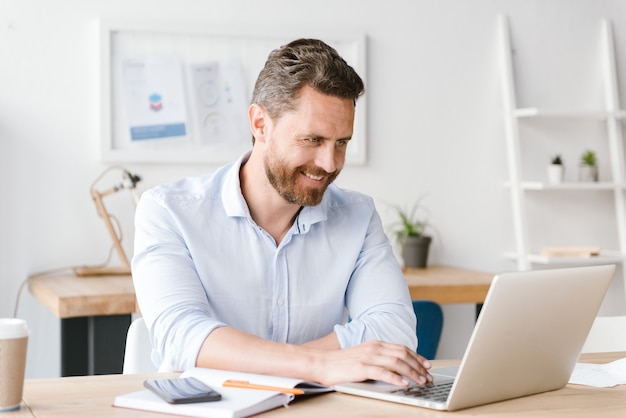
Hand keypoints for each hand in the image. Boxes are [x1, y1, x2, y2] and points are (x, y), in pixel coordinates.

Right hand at [313, 340, 432, 385]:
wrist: (321, 362)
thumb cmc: (341, 362)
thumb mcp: (363, 355)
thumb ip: (378, 357)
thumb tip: (395, 367)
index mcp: (375, 344)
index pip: (402, 348)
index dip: (416, 357)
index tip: (426, 365)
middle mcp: (374, 348)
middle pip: (403, 355)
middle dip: (418, 366)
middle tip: (427, 377)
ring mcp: (368, 357)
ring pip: (397, 363)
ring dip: (412, 373)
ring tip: (420, 382)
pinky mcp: (362, 367)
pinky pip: (383, 372)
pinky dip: (396, 378)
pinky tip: (404, 384)